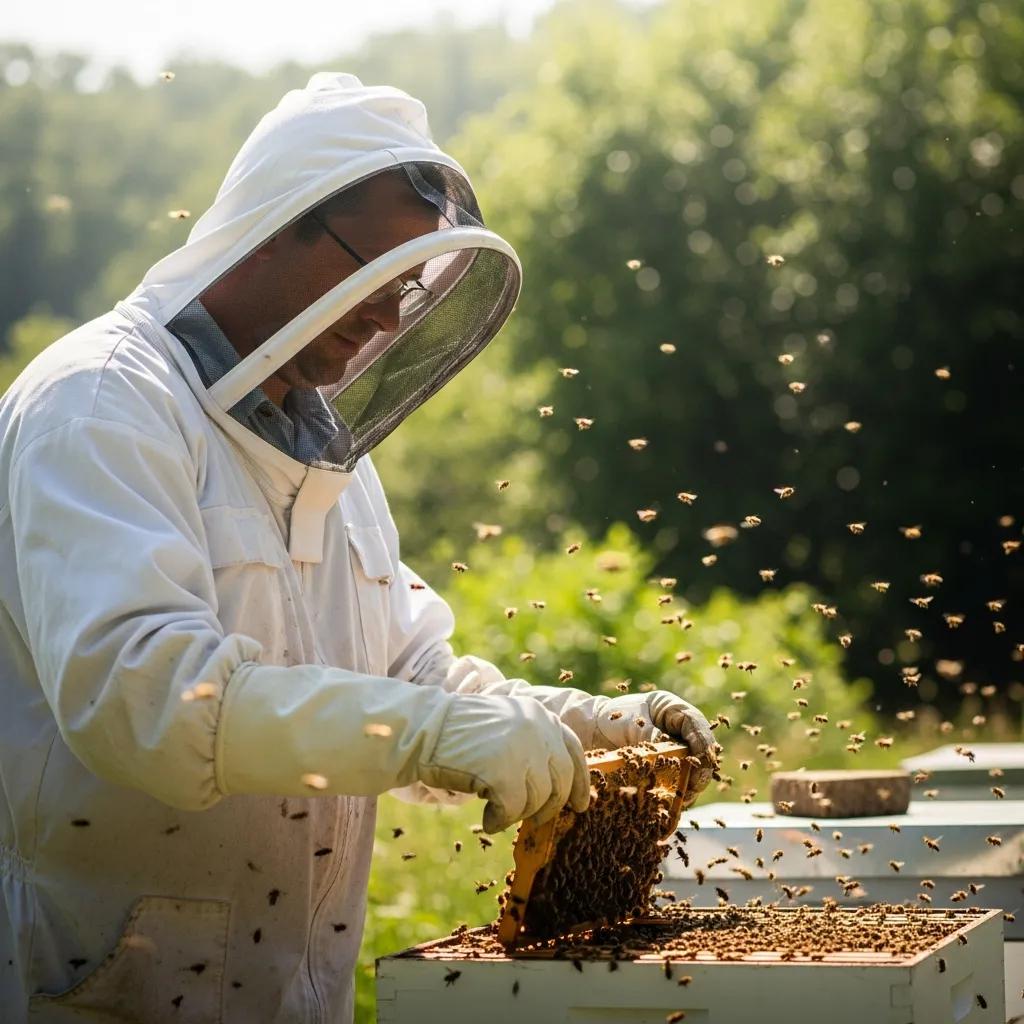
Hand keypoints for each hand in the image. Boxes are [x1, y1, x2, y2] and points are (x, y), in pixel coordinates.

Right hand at [418, 693, 589, 832]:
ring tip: (495, 812)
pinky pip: (513, 810)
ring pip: (537, 798)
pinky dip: (500, 820)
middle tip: (535, 819)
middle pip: (561, 780)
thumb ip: (532, 744)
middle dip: (550, 806)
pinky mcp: (505, 772)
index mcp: (540, 714)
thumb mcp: (505, 724)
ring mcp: (523, 749)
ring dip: (517, 813)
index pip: (573, 750)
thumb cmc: (459, 732)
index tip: (580, 804)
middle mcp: (538, 727)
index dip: (580, 782)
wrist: (424, 728)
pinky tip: (487, 818)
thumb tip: (558, 788)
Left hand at [591, 691, 715, 805]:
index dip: (702, 744)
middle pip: (701, 749)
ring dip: (690, 784)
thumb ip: (651, 738)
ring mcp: (676, 749)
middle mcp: (679, 730)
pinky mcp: (668, 768)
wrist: (593, 732)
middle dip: (700, 769)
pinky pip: (679, 780)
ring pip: (694, 768)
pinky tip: (672, 801)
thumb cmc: (611, 719)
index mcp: (673, 710)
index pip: (696, 724)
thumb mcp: (630, 724)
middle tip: (693, 787)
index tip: (701, 763)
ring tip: (683, 798)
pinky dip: (677, 791)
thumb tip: (672, 757)